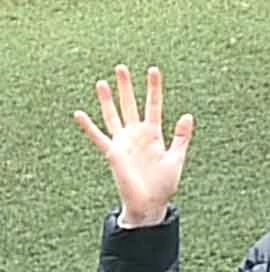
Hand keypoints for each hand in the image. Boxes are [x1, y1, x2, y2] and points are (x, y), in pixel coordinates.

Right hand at [80, 67, 187, 227]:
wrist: (151, 203)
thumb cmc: (164, 183)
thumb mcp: (177, 158)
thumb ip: (182, 137)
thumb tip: (188, 115)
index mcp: (154, 134)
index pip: (154, 105)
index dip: (154, 88)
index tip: (153, 70)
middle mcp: (136, 135)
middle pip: (130, 105)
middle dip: (126, 87)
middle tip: (121, 67)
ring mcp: (123, 142)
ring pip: (113, 116)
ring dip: (107, 100)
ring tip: (101, 82)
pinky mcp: (112, 153)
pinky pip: (98, 137)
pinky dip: (88, 127)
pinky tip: (79, 114)